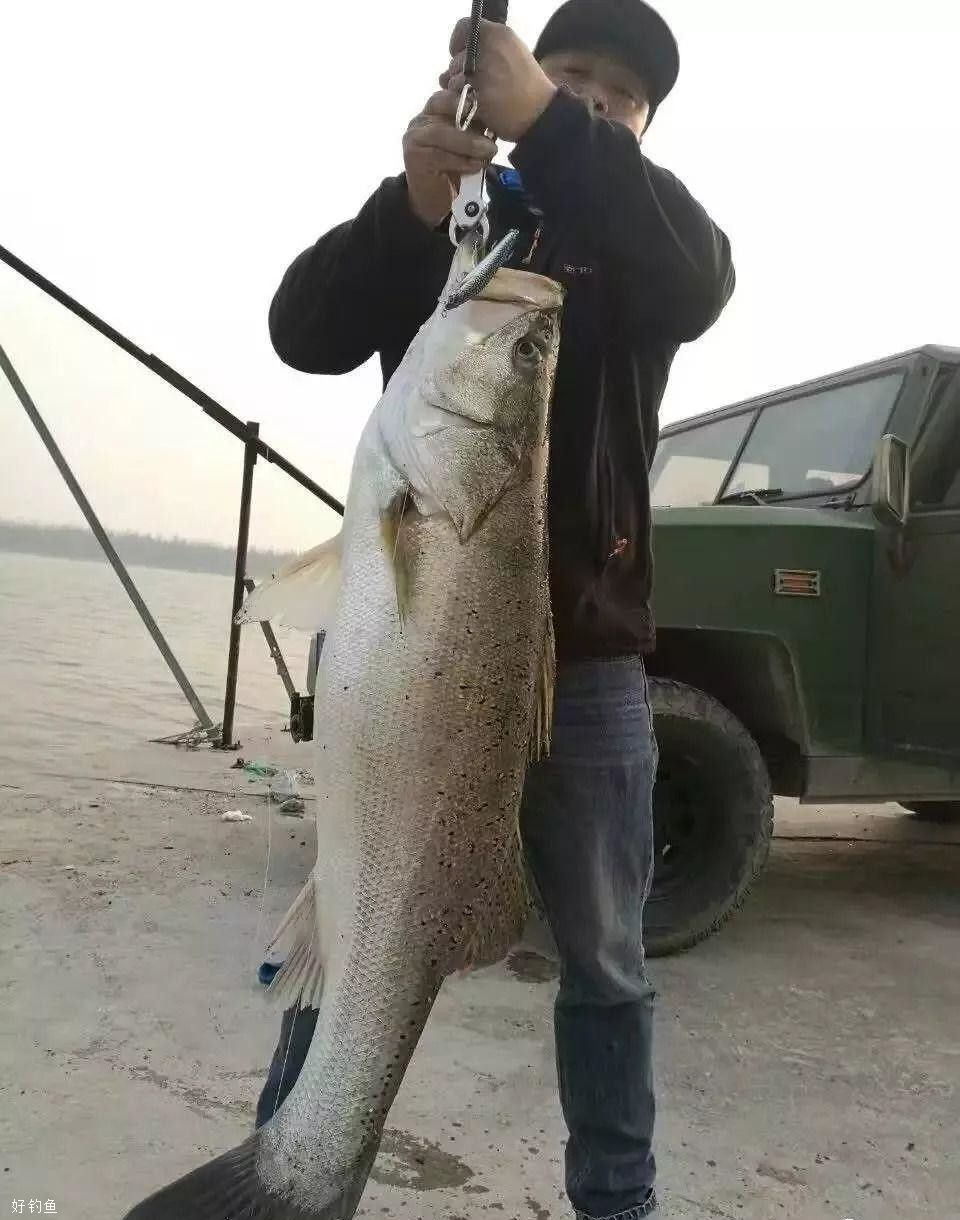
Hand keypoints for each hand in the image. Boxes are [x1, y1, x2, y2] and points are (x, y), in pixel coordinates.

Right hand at [402, 89, 497, 228]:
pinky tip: (476, 165)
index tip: (490, 102)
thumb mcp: (468, 142)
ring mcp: (414, 137)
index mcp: (433, 111)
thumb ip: (475, 126)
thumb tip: (496, 114)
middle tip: (491, 124)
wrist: (437, 201)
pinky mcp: (414, 158)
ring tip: (489, 150)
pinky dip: (461, 160)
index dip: (469, 94)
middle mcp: (421, 119)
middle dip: (468, 113)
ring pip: (442, 132)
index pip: (450, 92)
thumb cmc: (455, 169)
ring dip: (468, 142)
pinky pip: (440, 155)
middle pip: (443, 105)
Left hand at [442, 18, 556, 141]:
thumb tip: (447, 70)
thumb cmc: (527, 86)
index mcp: (498, 34)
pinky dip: (462, 104)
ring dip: (460, 91)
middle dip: (461, 73)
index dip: (458, 43)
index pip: (463, 27)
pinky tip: (478, 107)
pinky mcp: (476, 95)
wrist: (540, 113)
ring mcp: (481, 73)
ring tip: (482, 98)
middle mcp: (487, 49)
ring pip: (452, 79)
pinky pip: (456, 97)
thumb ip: (482, 54)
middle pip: (455, 58)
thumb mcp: (512, 55)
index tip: (464, 57)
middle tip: (479, 86)